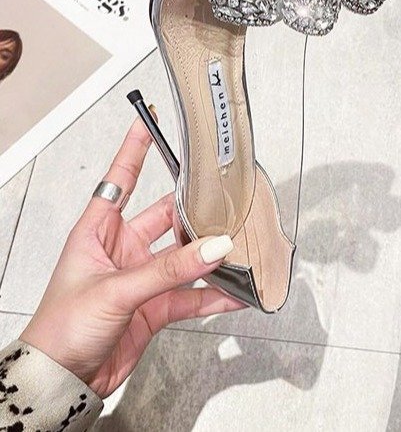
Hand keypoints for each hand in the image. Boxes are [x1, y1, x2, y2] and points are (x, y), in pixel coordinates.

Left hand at [20, 117, 242, 397]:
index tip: (149, 122)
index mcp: (98, 232)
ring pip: (183, 258)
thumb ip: (168, 270)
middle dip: (193, 211)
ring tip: (235, 249)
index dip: (134, 149)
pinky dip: (213, 295)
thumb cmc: (61, 328)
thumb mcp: (115, 289)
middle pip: (164, 218)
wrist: (62, 381)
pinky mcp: (155, 307)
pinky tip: (233, 292)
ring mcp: (141, 278)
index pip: (119, 179)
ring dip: (209, 256)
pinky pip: (191, 295)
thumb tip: (212, 247)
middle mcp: (121, 249)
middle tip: (221, 200)